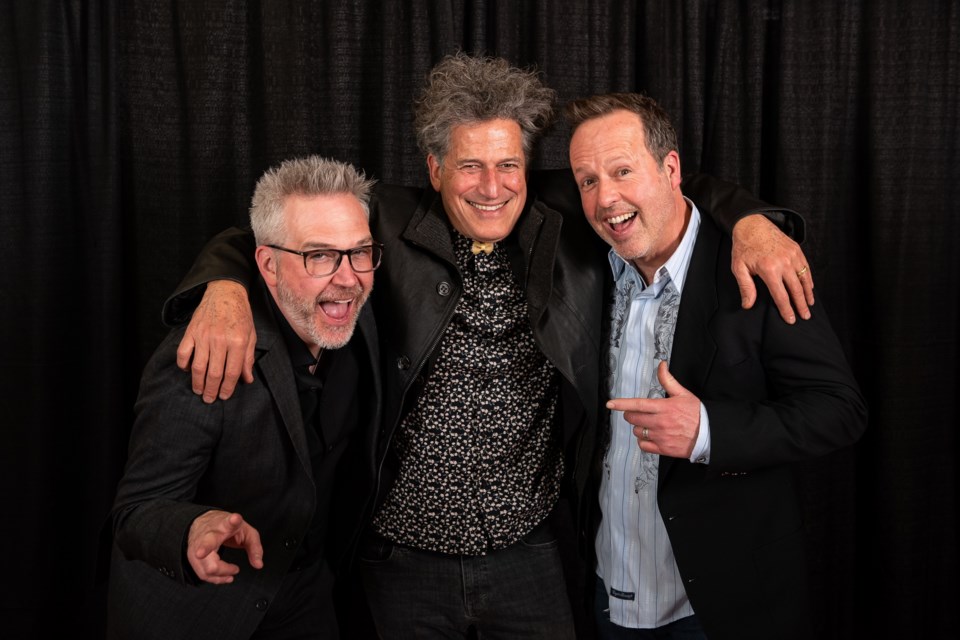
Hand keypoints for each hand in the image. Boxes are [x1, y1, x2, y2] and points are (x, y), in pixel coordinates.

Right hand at [176, 280, 255, 402]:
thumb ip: (248, 358)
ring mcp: (203, 336)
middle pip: (214, 373)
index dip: (228, 388)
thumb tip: (247, 380)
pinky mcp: (191, 331)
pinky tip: (188, 371)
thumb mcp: (251, 335)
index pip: (232, 372)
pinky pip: (183, 353)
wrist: (225, 292)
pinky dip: (184, 365)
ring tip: (199, 390)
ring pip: (198, 366)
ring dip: (197, 382)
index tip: (224, 396)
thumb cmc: (241, 315)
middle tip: (209, 399)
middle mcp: (220, 340)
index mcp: (238, 341)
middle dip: (211, 390)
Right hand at [186, 510, 263, 584]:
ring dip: (221, 574)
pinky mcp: (193, 557)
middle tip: (201, 553)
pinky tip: (226, 576)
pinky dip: (216, 579)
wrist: (204, 523)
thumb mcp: (246, 532)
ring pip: (207, 566)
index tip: (235, 518)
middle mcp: (209, 534)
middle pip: (207, 543)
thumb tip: (258, 565)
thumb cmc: (227, 528)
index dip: (233, 521)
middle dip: (204, 548)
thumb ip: (255, 548)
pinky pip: (203, 574)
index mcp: (225, 525)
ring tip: (234, 571)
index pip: (228, 522)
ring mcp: (198, 546)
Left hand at [607, 362, 700, 458]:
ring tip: (648, 425)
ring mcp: (661, 437)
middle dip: (631, 414)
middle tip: (636, 413)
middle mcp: (660, 423)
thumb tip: (661, 365)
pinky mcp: (663, 449)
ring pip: (637, 432)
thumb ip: (668, 380)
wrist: (709, 435)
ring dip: (638, 428)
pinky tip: (650, 436)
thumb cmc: (697, 414)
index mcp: (664, 408)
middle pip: (633, 419)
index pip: (637, 404)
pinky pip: (643, 446)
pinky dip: (643, 441)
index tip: (610, 404)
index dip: (621, 404)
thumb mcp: (683, 394)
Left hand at [731, 214, 814, 323]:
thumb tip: (748, 305)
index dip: (786, 309)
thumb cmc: (744, 247)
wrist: (752, 224)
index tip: (791, 320)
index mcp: (769, 269)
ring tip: (809, 305)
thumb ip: (745, 287)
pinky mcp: (796, 249)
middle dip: (801, 305)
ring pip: (804, 279)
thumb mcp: (739, 268)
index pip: (781, 295)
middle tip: (805, 317)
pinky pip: (805, 267)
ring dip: (808, 294)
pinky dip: (808, 279)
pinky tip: (809, 288)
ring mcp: (792, 255)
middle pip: (796, 290)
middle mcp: (784, 263)